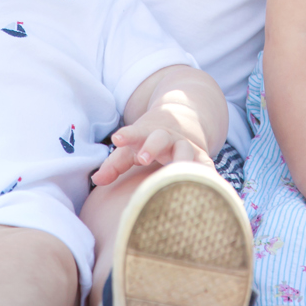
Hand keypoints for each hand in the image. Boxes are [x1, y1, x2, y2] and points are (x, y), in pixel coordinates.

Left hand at [91, 117, 213, 185]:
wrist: (183, 121)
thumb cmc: (148, 142)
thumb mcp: (131, 148)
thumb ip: (114, 164)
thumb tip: (97, 180)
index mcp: (146, 135)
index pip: (134, 133)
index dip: (126, 135)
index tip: (116, 138)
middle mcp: (167, 138)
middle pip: (160, 138)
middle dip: (151, 146)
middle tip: (143, 158)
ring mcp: (185, 146)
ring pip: (185, 151)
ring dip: (180, 160)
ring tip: (177, 173)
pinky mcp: (201, 158)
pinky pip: (205, 166)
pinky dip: (207, 174)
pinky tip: (209, 185)